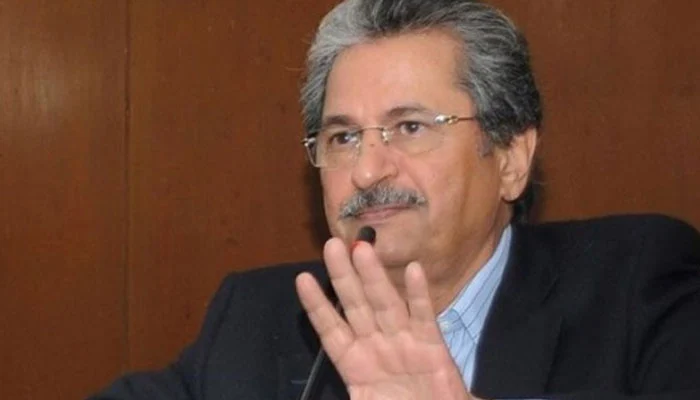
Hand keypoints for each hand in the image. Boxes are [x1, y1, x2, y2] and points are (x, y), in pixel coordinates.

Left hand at [295, 238, 477, 399]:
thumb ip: (353, 394)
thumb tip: (341, 387)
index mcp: (354, 363)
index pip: (331, 329)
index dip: (317, 305)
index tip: (302, 278)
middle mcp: (376, 345)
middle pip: (356, 305)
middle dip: (343, 276)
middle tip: (331, 245)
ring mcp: (404, 342)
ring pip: (385, 303)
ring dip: (374, 276)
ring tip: (361, 248)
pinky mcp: (432, 346)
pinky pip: (424, 316)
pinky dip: (419, 294)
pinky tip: (414, 270)